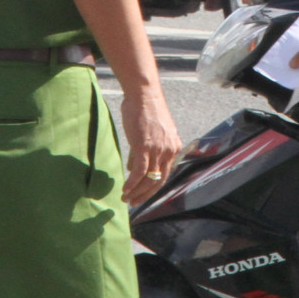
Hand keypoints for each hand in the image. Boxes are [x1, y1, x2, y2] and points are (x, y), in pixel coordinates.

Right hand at [119, 86, 181, 205]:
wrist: (143, 94)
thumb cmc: (144, 110)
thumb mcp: (148, 133)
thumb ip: (143, 151)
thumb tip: (133, 168)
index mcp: (173, 147)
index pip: (165, 174)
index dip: (153, 187)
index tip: (142, 195)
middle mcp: (169, 151)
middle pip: (159, 181)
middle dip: (145, 195)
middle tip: (134, 203)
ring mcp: (158, 150)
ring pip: (149, 179)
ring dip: (136, 192)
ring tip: (126, 198)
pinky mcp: (145, 147)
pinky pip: (140, 172)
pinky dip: (132, 184)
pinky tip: (125, 189)